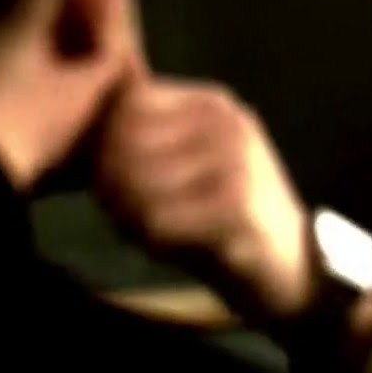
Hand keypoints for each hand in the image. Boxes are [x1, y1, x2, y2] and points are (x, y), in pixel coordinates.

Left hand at [93, 77, 315, 323]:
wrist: (293, 268)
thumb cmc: (227, 219)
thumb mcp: (190, 164)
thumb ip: (146, 139)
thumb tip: (78, 125)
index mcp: (212, 104)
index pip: (127, 104)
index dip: (104, 145)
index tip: (111, 182)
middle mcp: (226, 124)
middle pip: (126, 142)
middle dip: (110, 186)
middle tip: (121, 217)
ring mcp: (235, 163)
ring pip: (136, 183)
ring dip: (127, 217)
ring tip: (142, 233)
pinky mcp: (236, 208)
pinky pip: (157, 220)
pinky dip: (149, 241)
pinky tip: (164, 248)